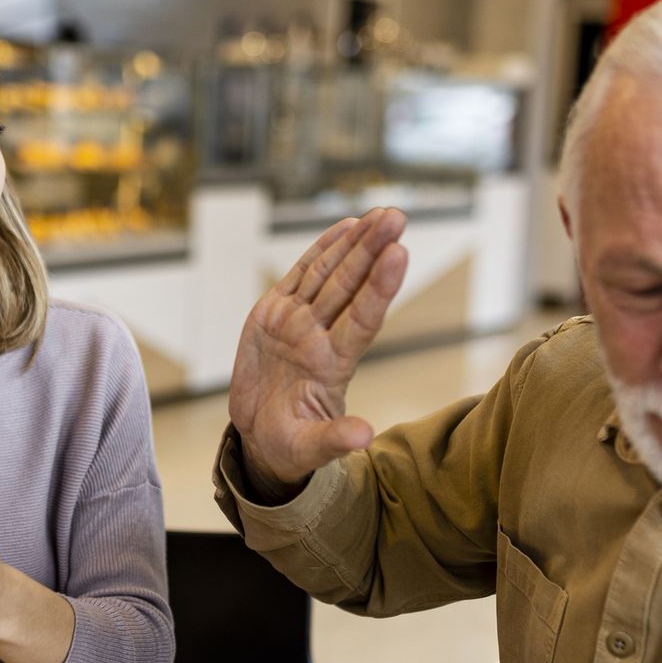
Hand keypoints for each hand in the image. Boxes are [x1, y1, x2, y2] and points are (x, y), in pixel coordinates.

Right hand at [228, 208, 408, 495]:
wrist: (262, 437)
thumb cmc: (290, 445)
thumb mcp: (309, 449)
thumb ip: (335, 440)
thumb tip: (366, 437)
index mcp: (331, 366)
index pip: (361, 320)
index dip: (379, 288)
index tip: (399, 255)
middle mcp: (320, 337)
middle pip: (350, 287)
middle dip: (371, 250)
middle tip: (395, 216)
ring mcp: (299, 323)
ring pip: (329, 274)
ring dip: (354, 243)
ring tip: (379, 213)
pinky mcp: (275, 315)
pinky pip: (302, 275)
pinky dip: (322, 250)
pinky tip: (346, 226)